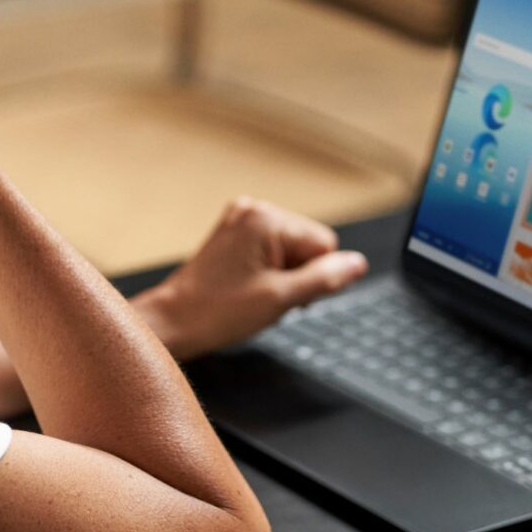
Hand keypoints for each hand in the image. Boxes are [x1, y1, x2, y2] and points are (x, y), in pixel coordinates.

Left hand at [140, 198, 368, 359]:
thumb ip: (325, 278)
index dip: (312, 277)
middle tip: (266, 297)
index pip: (324, 244)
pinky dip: (268, 271)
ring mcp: (242, 219)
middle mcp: (254, 209)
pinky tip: (248, 286)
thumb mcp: (281, 298)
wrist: (173, 321)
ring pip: (292, 249)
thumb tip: (358, 264)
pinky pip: (272, 250)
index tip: (283, 295)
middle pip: (309, 244)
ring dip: (283, 276)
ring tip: (254, 293)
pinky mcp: (234, 233)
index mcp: (266, 219)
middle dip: (297, 275)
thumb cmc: (218, 312)